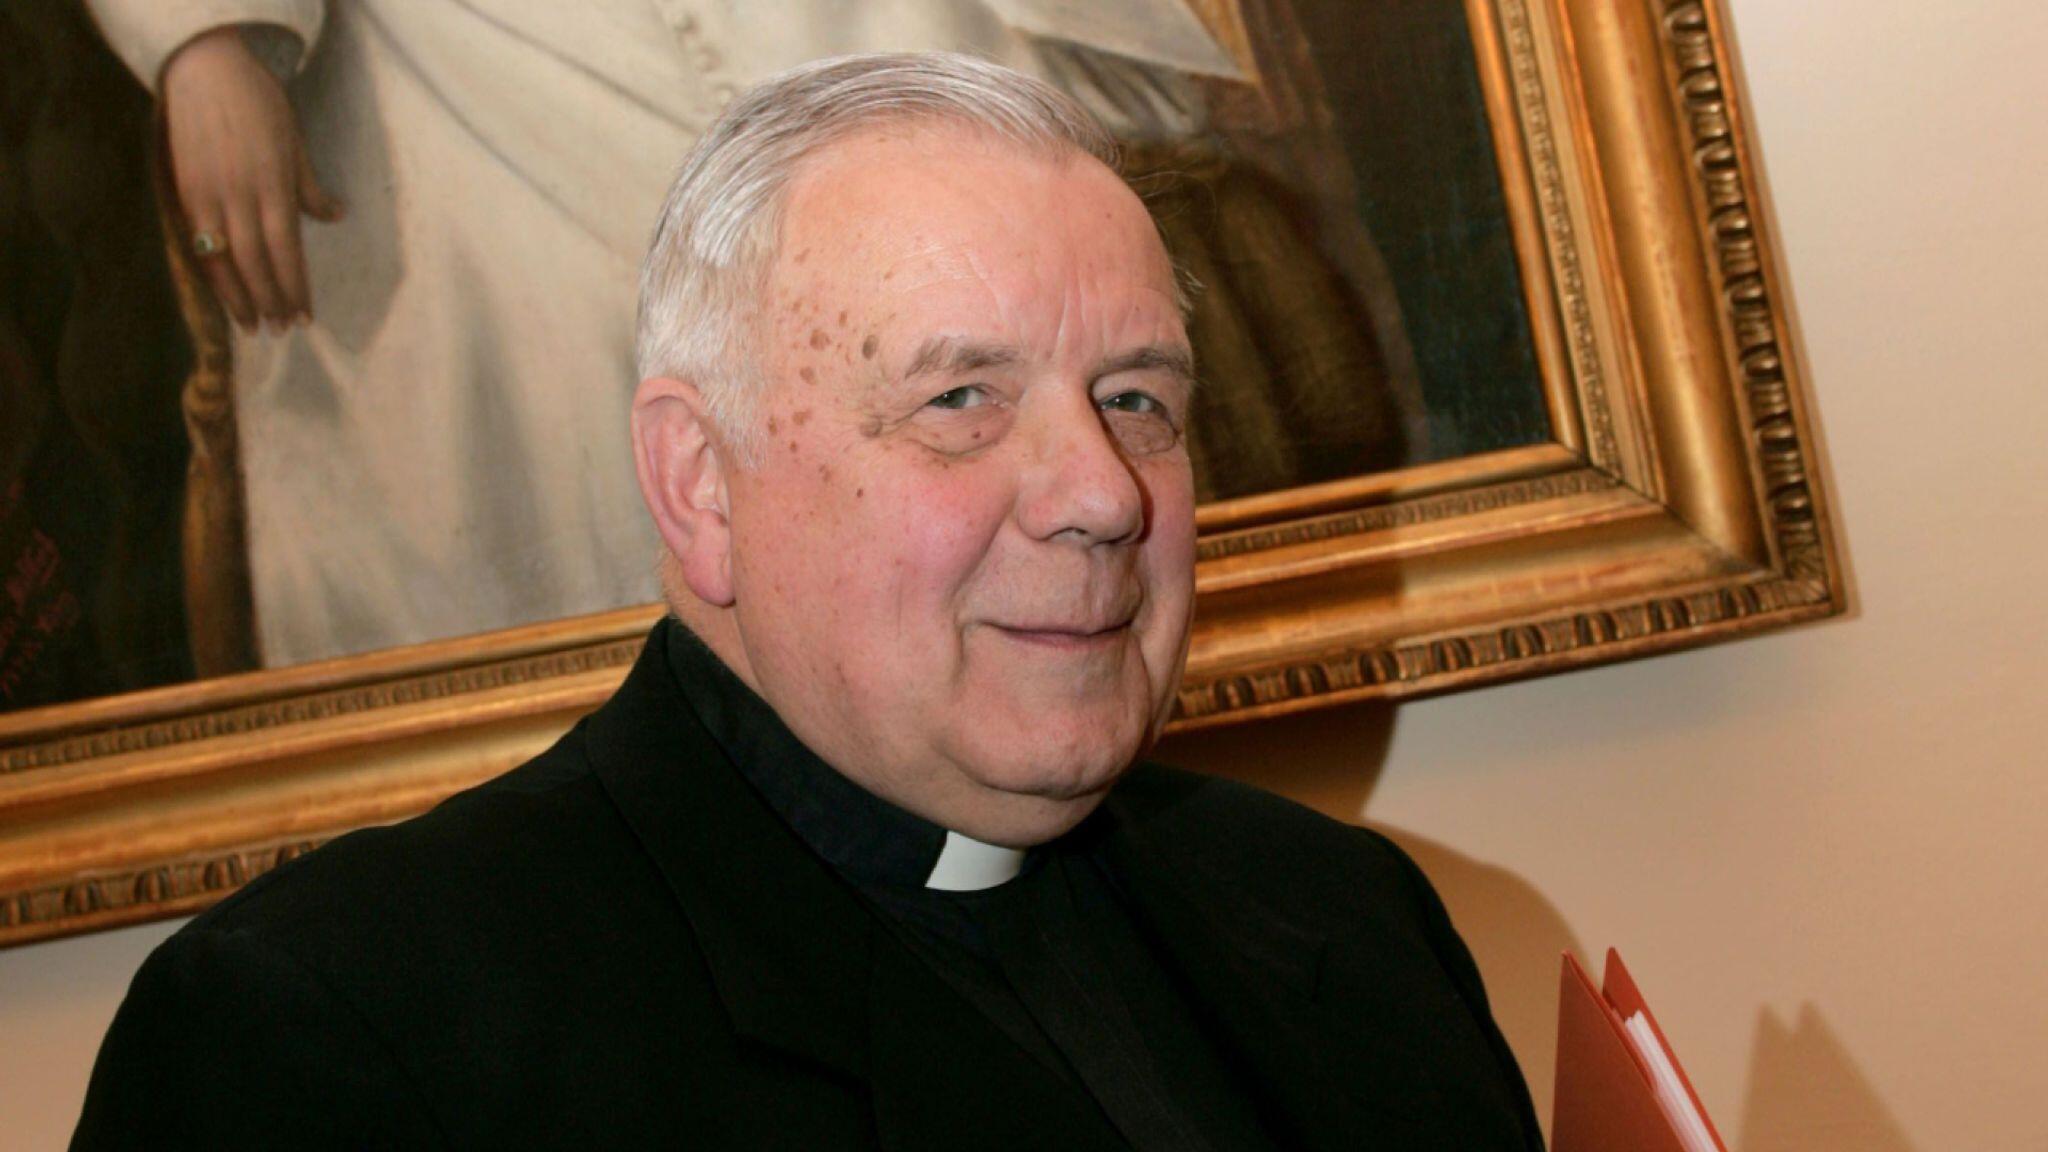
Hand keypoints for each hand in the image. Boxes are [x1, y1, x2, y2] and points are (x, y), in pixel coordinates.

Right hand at [161, 27, 343, 331]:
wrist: (205, 70)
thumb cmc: (259, 103)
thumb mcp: (294, 142)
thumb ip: (310, 186)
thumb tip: (336, 216)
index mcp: (273, 187)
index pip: (286, 251)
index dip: (295, 287)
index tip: (306, 316)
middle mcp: (239, 197)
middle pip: (256, 264)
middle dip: (271, 301)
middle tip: (283, 330)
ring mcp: (207, 196)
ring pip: (223, 261)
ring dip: (240, 298)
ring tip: (254, 326)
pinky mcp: (183, 193)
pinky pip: (198, 244)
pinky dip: (213, 274)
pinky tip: (224, 294)